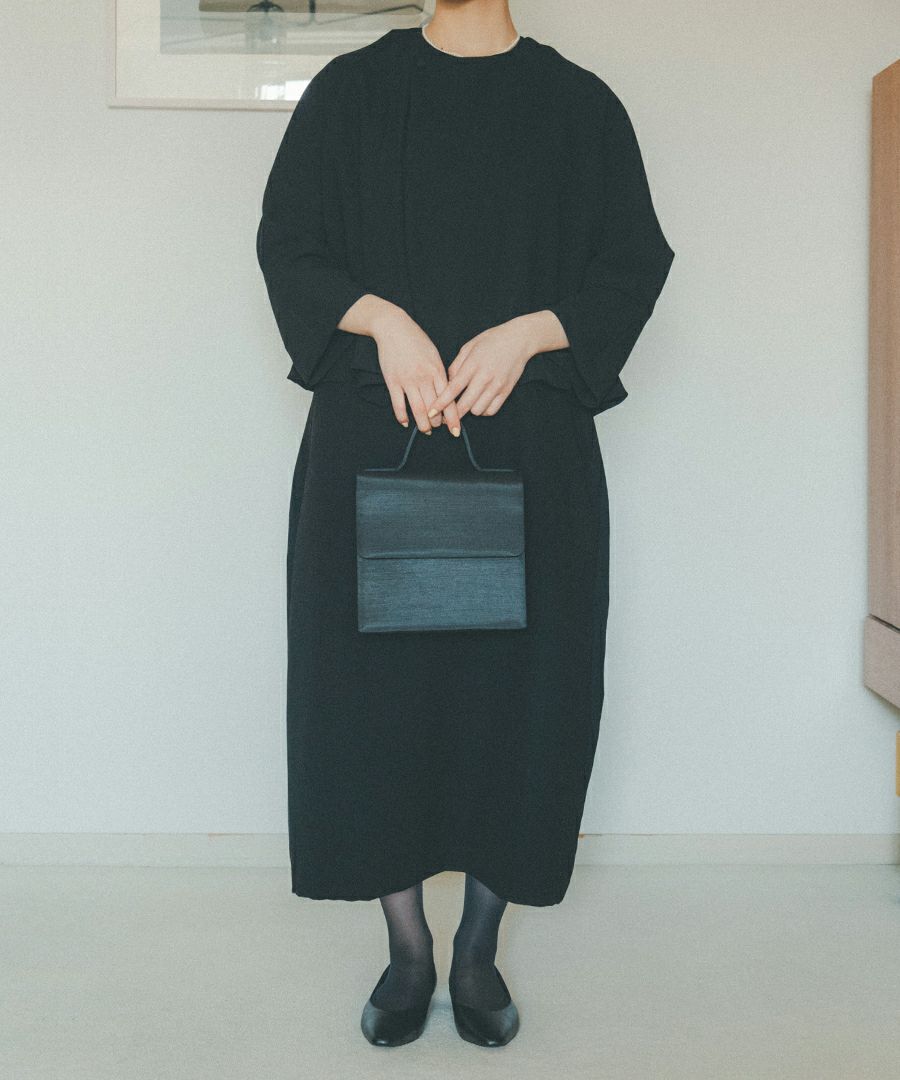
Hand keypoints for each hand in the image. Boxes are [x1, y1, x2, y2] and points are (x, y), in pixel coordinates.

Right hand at [371, 307, 462, 434]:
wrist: (394, 328)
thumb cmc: (417, 340)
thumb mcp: (434, 355)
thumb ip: (440, 374)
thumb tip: (447, 392)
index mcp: (437, 371)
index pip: (448, 399)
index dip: (453, 417)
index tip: (456, 430)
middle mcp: (424, 377)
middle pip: (434, 408)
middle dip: (438, 423)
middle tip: (438, 429)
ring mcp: (407, 380)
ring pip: (418, 409)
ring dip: (423, 424)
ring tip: (426, 430)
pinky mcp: (392, 381)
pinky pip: (398, 404)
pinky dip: (402, 416)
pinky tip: (405, 423)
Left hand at [425, 317, 538, 421]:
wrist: (519, 339)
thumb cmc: (491, 340)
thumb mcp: (469, 347)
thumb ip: (456, 365)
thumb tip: (447, 383)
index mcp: (472, 365)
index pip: (453, 388)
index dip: (441, 403)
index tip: (431, 412)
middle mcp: (485, 377)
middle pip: (465, 404)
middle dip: (453, 414)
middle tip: (447, 417)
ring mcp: (497, 386)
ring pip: (478, 410)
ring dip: (469, 410)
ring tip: (467, 403)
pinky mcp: (507, 391)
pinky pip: (491, 410)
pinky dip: (483, 411)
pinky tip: (479, 404)